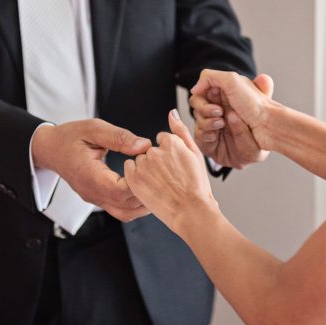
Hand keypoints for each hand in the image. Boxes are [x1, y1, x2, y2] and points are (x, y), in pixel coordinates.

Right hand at [33, 119, 151, 221]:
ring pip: (126, 213)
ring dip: (143, 203)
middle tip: (160, 175)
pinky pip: (121, 210)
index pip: (120, 190)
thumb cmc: (70, 137)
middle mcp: (92, 193)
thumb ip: (119, 137)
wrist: (50, 149)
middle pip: (126, 205)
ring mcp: (95, 199)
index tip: (150, 164)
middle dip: (147, 193)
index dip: (139, 182)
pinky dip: (135, 204)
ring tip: (155, 184)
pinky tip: (144, 188)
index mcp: (89, 175)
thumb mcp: (94, 129)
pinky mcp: (99, 199)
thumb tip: (144, 145)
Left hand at [125, 110, 218, 232]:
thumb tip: (172, 113)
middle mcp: (155, 151)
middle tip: (168, 177)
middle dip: (157, 161)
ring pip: (140, 160)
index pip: (162, 140)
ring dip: (146, 169)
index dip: (168, 155)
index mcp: (171, 142)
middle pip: (150, 150)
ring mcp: (143, 165)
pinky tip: (149, 185)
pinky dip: (135, 175)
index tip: (174, 166)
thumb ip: (181, 130)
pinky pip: (129, 169)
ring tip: (160, 183)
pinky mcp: (133, 178)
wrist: (190, 211)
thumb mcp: (195, 153)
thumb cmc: (196, 187)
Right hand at [190, 76, 273, 168]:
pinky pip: (201, 139)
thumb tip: (194, 89)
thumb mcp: (233, 80)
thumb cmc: (256, 105)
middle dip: (205, 109)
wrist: (269, 129)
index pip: (200, 94)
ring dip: (208, 122)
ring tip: (222, 123)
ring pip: (198, 123)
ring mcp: (217, 128)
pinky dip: (207, 135)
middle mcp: (219, 111)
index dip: (203, 96)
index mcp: (223, 96)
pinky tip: (217, 135)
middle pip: (197, 109)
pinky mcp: (215, 145)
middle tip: (219, 112)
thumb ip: (209, 77)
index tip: (216, 96)